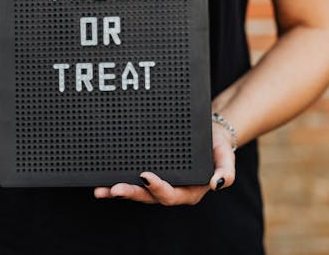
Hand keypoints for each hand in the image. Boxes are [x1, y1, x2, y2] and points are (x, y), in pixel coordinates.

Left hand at [93, 123, 235, 204]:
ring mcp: (160, 182)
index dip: (157, 188)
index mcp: (189, 190)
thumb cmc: (218, 146)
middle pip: (148, 196)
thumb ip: (225, 172)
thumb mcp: (226, 157)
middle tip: (114, 189)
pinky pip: (134, 178)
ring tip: (102, 190)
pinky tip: (103, 179)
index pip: (171, 195)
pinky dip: (118, 179)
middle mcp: (172, 189)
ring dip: (119, 191)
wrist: (210, 133)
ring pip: (138, 191)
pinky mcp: (151, 171)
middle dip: (131, 193)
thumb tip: (216, 184)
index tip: (146, 177)